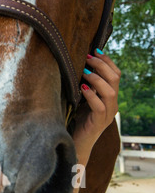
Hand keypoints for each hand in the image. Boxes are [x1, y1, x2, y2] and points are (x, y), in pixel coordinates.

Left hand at [72, 49, 120, 163]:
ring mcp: (107, 114)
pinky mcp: (98, 123)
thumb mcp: (81, 97)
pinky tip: (82, 88)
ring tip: (84, 72)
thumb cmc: (75, 118)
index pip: (116, 74)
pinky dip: (91, 95)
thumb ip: (84, 84)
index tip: (95, 50)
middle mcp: (112, 104)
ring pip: (110, 92)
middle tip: (88, 57)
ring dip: (97, 78)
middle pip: (115, 79)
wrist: (76, 142)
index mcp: (109, 96)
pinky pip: (100, 107)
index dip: (107, 61)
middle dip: (102, 65)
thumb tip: (77, 62)